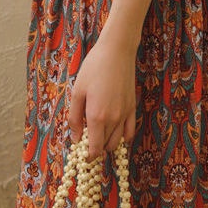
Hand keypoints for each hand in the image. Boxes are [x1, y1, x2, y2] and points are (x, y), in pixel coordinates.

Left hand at [68, 34, 138, 160]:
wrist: (117, 51)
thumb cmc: (94, 68)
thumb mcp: (77, 91)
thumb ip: (75, 118)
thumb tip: (76, 139)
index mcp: (97, 117)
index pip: (94, 150)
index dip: (88, 157)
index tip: (82, 155)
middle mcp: (114, 119)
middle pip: (105, 146)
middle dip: (95, 148)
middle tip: (86, 139)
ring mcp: (125, 113)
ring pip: (117, 141)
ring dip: (107, 143)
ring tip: (98, 133)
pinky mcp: (132, 106)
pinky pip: (130, 131)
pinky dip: (123, 137)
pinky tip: (114, 131)